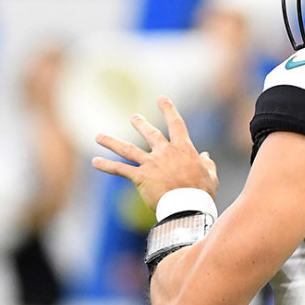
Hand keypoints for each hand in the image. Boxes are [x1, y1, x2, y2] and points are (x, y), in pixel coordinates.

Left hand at [91, 97, 218, 210]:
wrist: (187, 205)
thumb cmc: (201, 192)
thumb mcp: (210, 176)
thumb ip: (207, 164)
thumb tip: (205, 156)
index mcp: (183, 149)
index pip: (176, 124)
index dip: (169, 110)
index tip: (162, 99)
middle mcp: (165, 152)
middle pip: (150, 134)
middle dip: (141, 124)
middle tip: (134, 117)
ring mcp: (151, 164)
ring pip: (128, 149)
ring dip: (112, 142)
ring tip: (99, 136)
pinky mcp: (140, 177)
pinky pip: (120, 169)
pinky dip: (106, 165)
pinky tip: (94, 161)